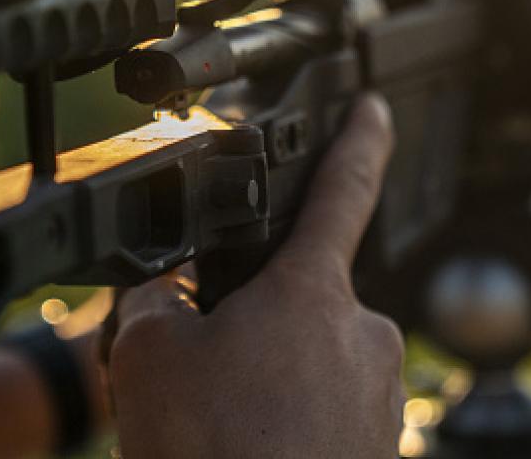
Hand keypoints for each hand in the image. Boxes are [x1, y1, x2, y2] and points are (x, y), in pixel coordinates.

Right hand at [106, 95, 403, 457]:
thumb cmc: (218, 455)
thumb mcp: (150, 360)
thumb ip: (156, 305)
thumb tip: (167, 300)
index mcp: (311, 294)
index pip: (342, 189)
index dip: (356, 140)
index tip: (373, 108)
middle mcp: (362, 336)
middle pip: (296, 299)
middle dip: (250, 322)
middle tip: (203, 376)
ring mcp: (378, 398)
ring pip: (305, 362)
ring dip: (264, 380)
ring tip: (221, 428)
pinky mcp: (380, 448)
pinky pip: (322, 412)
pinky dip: (285, 423)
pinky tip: (249, 449)